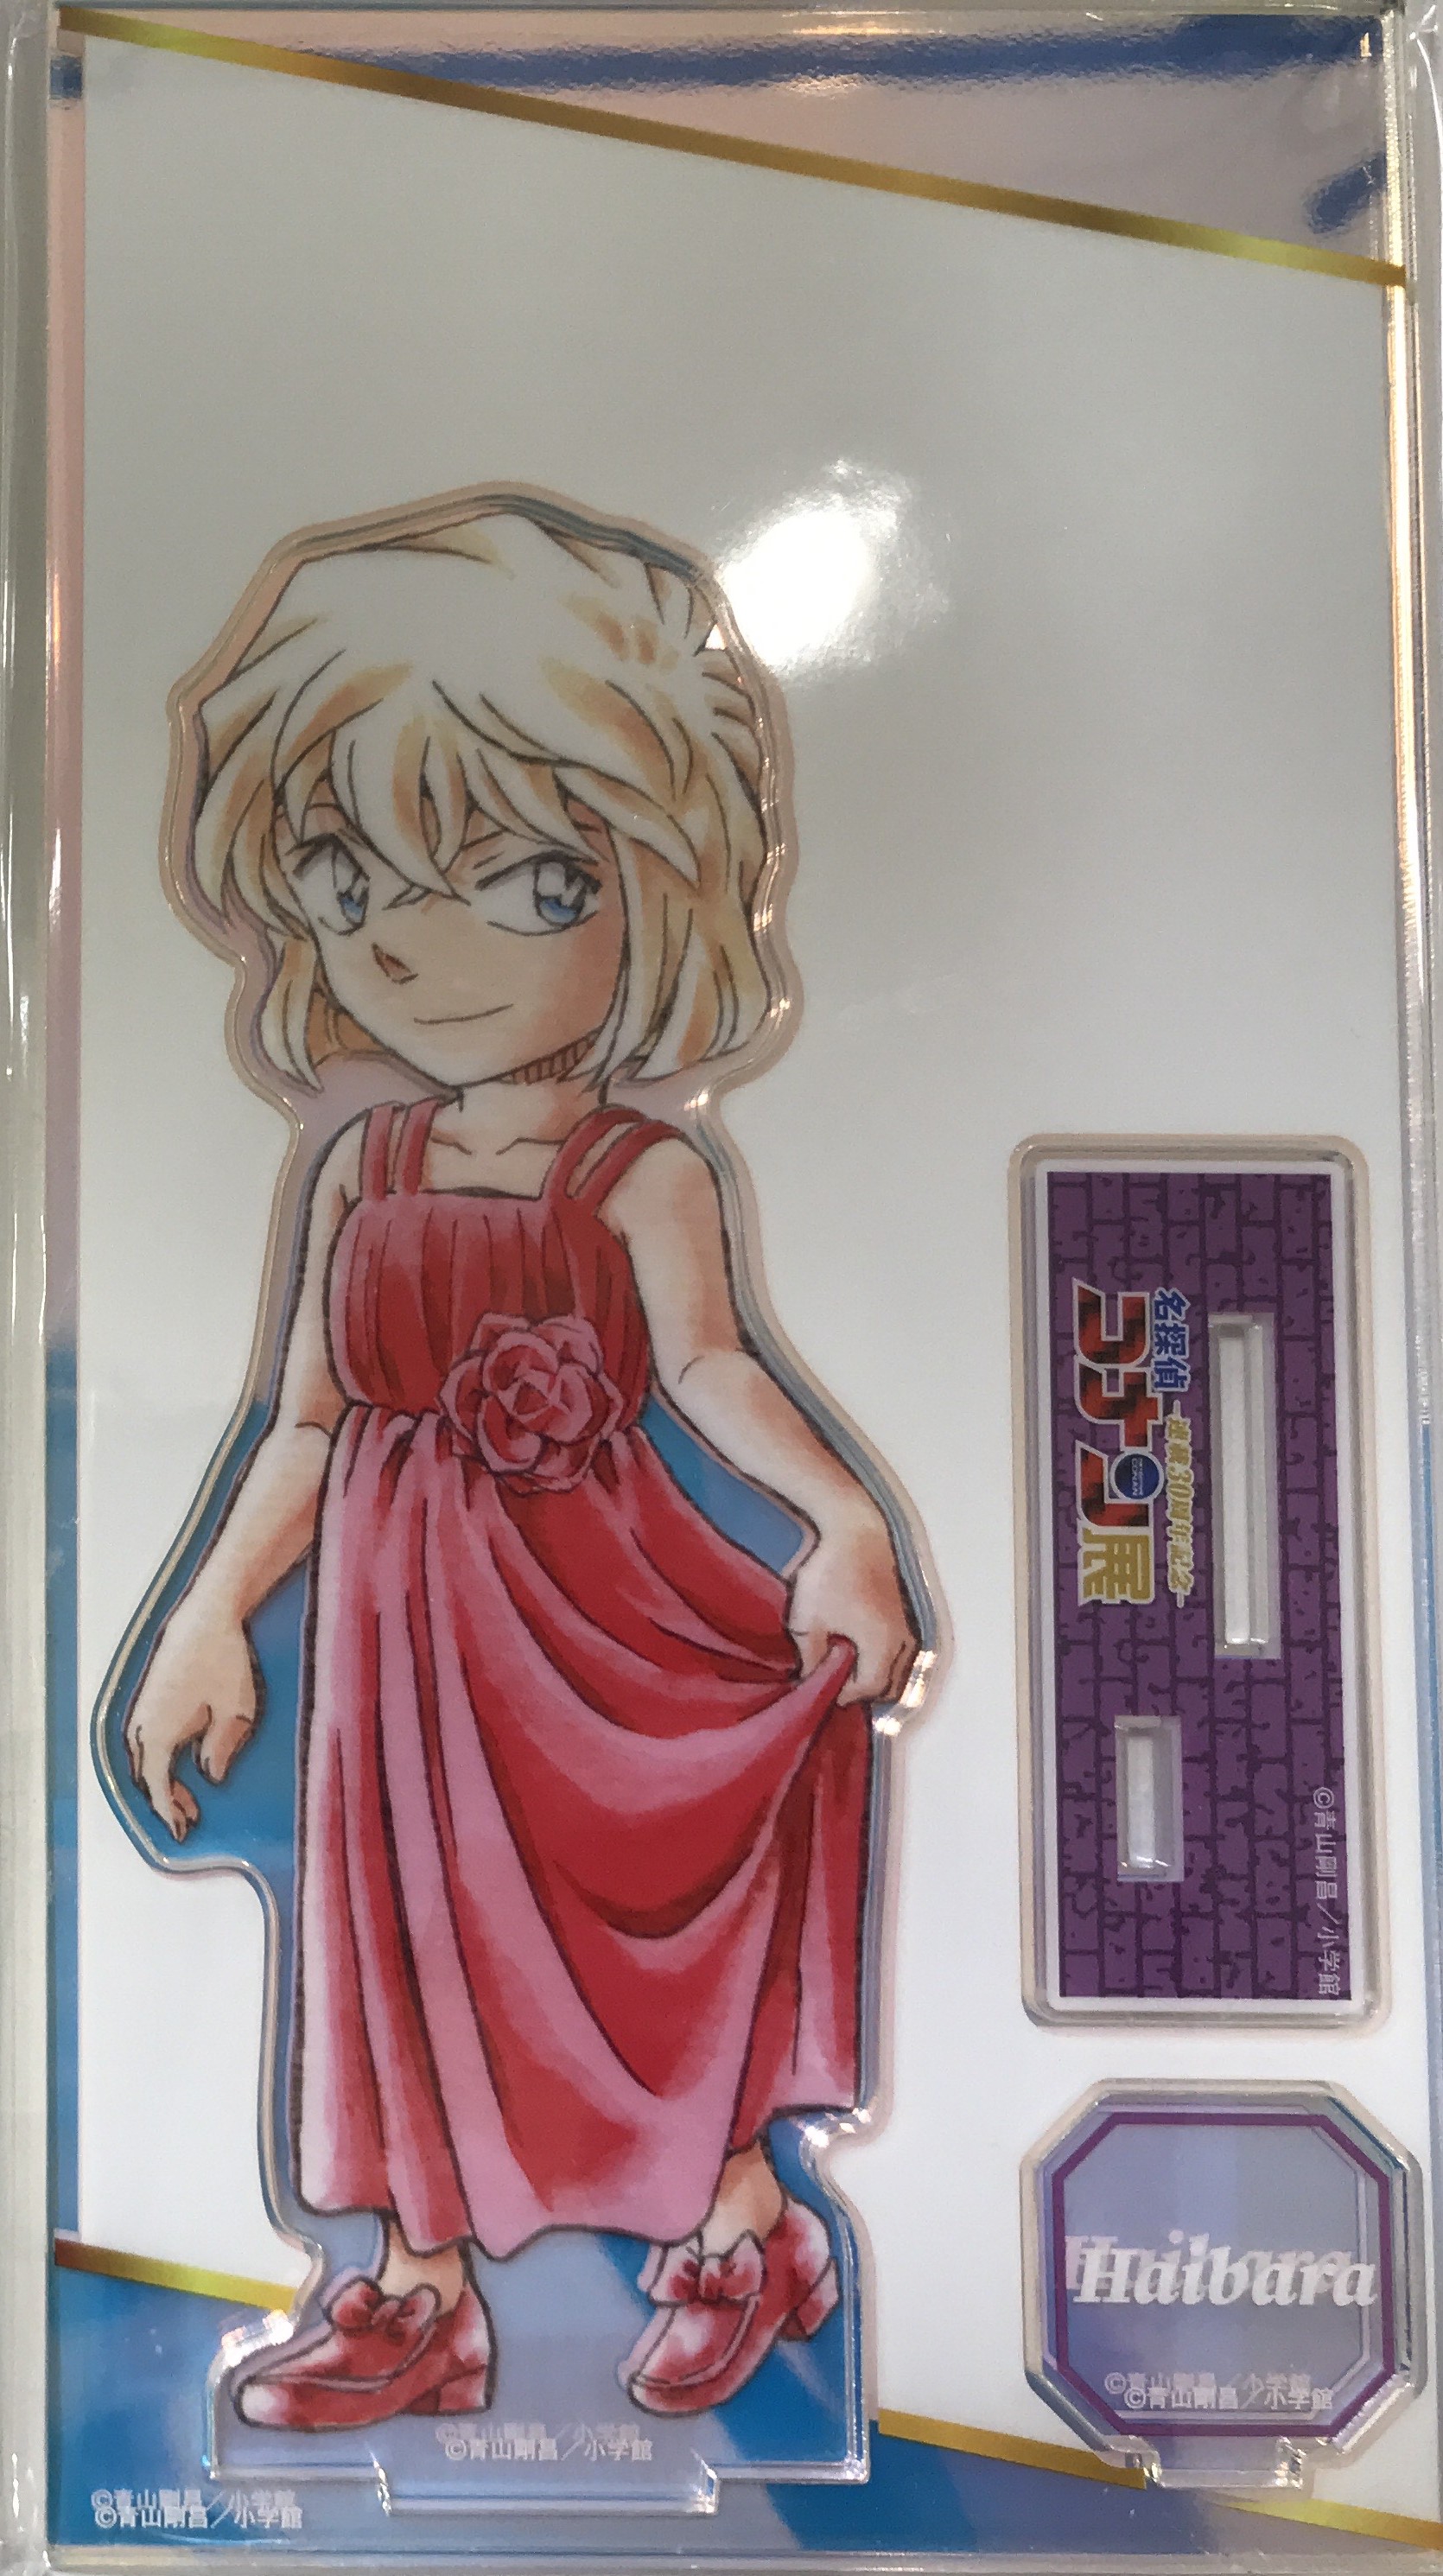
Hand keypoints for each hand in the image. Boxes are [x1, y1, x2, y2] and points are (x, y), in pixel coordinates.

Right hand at [123, 1597, 260, 1840]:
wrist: (205, 1616)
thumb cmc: (224, 1662)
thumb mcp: (236, 1712)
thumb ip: (220, 1749)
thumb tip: (210, 1776)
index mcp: (158, 1735)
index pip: (157, 1787)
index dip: (168, 1813)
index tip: (182, 1832)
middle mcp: (141, 1725)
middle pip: (146, 1776)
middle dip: (165, 1800)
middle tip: (191, 1817)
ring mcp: (141, 1709)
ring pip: (144, 1759)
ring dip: (162, 1779)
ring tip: (189, 1795)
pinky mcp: (148, 1696)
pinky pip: (146, 1740)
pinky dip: (160, 1758)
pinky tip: (182, 1758)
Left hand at [787, 1509, 919, 1706]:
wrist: (855, 1529)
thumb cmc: (829, 1575)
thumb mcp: (807, 1621)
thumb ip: (810, 1656)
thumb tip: (812, 1676)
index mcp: (882, 1645)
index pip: (870, 1687)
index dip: (847, 1694)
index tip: (826, 1691)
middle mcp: (901, 1637)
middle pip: (890, 1681)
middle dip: (865, 1688)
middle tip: (838, 1683)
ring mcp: (905, 1621)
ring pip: (898, 1664)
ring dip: (877, 1671)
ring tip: (848, 1665)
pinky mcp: (903, 1607)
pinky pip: (900, 1646)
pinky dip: (884, 1655)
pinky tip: (859, 1644)